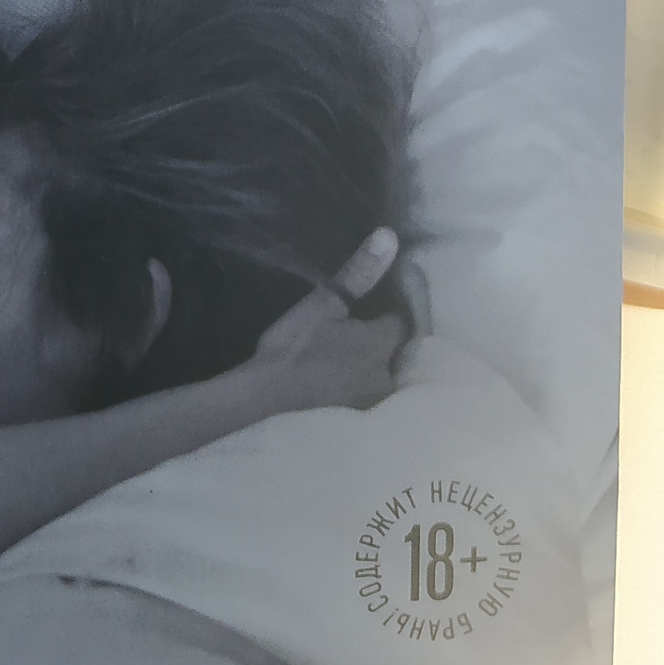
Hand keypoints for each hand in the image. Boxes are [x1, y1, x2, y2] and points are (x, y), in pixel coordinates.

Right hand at [241, 230, 402, 417]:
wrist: (262, 406)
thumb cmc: (293, 350)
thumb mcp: (322, 304)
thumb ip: (358, 273)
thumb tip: (389, 236)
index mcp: (380, 344)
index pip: (400, 322)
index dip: (388, 313)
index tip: (374, 308)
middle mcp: (386, 377)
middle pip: (391, 355)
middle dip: (376, 347)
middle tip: (351, 338)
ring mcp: (371, 407)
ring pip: (377, 381)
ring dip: (364, 373)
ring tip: (340, 365)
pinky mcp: (355, 429)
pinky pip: (362, 404)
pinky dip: (352, 395)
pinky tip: (333, 391)